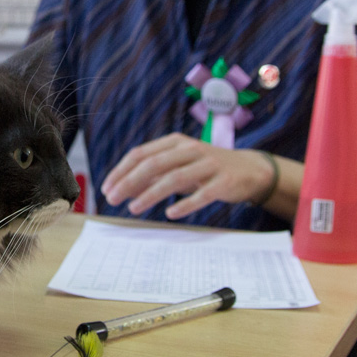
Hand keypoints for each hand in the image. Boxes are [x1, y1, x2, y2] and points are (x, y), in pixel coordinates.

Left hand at [100, 133, 274, 219]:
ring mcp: (208, 165)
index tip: (106, 188)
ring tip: (134, 208)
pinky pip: (202, 194)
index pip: (141, 153)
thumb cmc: (207, 168)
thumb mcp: (180, 165)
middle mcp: (191, 150)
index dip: (121, 170)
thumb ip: (155, 174)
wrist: (249, 169)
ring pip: (174, 178)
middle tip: (113, 199)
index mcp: (176, 143)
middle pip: (154, 164)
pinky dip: (185, 204)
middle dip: (129, 181)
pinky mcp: (224, 182)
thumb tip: (124, 188)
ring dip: (150, 194)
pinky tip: (170, 213)